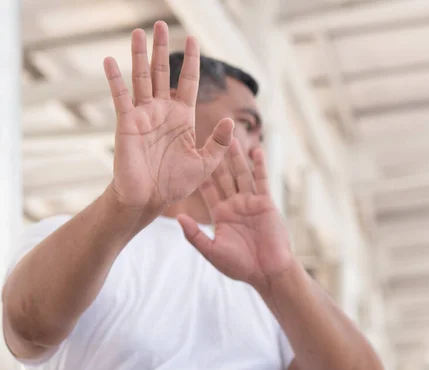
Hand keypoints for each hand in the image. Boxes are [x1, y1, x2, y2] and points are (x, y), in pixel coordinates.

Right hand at [103, 21, 232, 211]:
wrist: (149, 199)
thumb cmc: (176, 183)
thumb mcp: (205, 164)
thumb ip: (219, 143)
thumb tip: (231, 120)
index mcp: (183, 117)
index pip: (189, 82)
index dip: (191, 61)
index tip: (194, 39)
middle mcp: (163, 111)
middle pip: (163, 72)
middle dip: (162, 48)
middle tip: (160, 24)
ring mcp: (144, 115)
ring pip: (142, 78)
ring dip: (139, 55)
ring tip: (138, 32)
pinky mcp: (127, 123)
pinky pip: (121, 97)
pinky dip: (115, 79)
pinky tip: (110, 60)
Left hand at [177, 140, 295, 287]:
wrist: (268, 272)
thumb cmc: (240, 266)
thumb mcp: (212, 251)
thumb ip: (195, 235)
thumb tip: (178, 217)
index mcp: (220, 214)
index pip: (207, 189)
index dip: (199, 172)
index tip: (189, 155)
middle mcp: (234, 205)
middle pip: (223, 176)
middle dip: (217, 157)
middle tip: (210, 137)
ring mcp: (250, 202)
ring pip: (241, 174)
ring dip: (236, 157)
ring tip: (231, 138)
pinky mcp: (265, 203)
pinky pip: (261, 180)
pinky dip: (259, 165)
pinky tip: (256, 150)